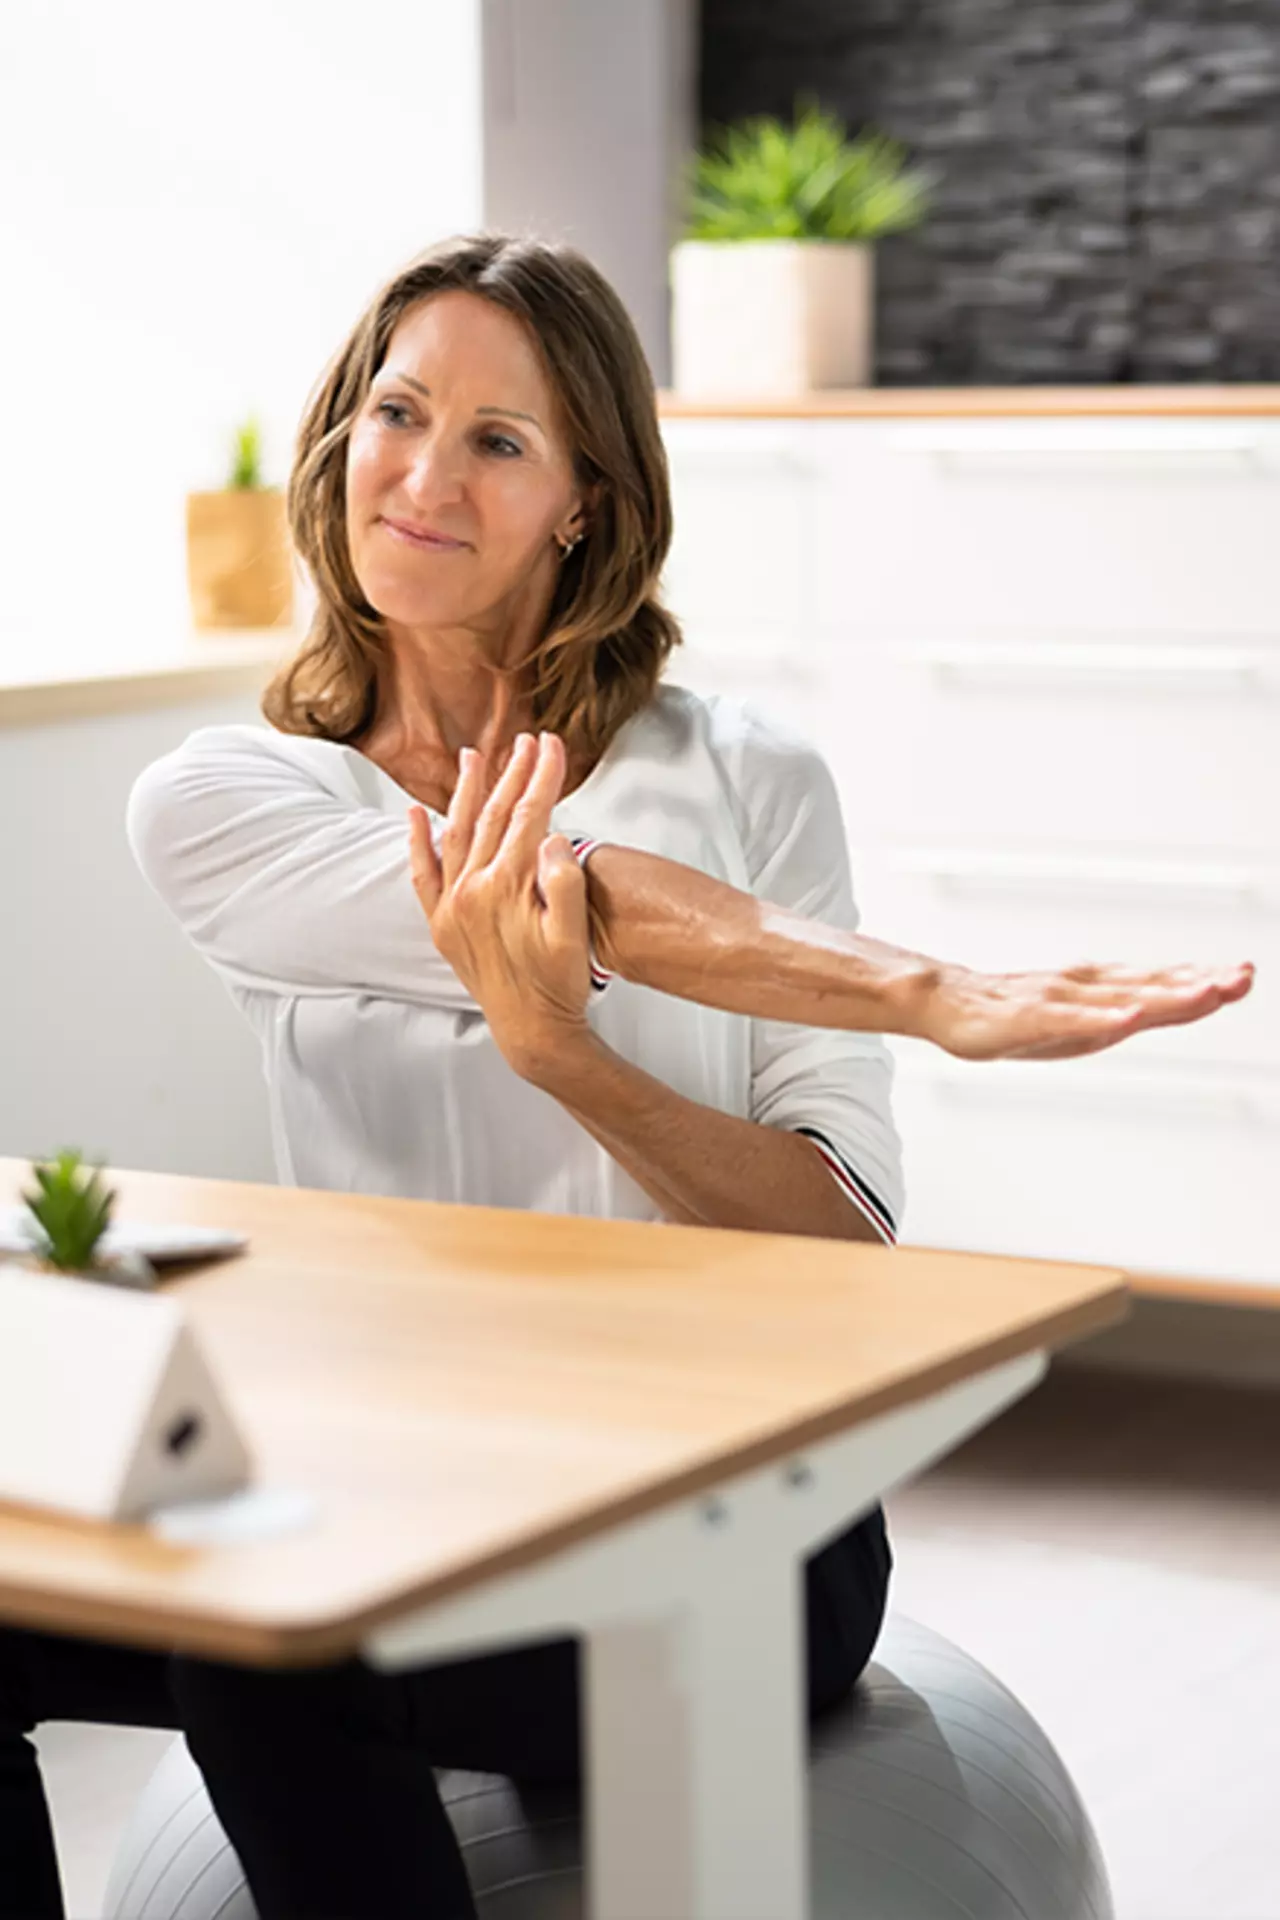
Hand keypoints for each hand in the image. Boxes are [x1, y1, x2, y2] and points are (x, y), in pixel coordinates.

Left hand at [407, 731, 595, 1080]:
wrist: (531, 1030)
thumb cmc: (558, 983)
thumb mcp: (573, 933)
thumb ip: (564, 881)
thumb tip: (553, 836)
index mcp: (505, 887)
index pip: (528, 817)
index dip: (542, 778)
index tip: (553, 745)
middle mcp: (471, 890)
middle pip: (494, 817)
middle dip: (512, 774)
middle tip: (527, 741)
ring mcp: (451, 906)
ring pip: (457, 834)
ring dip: (467, 793)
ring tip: (473, 755)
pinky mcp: (442, 923)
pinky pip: (423, 874)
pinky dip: (418, 842)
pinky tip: (418, 813)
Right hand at [914, 958, 1255, 1060]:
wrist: (942, 1002)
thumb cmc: (1005, 1014)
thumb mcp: (1070, 1018)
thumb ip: (1112, 1014)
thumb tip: (1154, 1009)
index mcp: (1097, 991)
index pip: (1158, 985)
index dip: (1201, 980)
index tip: (1242, 975)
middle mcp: (1084, 988)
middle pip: (1150, 987)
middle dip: (1199, 984)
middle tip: (1242, 977)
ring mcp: (1058, 1001)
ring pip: (1120, 999)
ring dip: (1166, 996)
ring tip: (1206, 992)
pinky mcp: (1029, 1018)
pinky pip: (1071, 1019)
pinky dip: (1103, 1017)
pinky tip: (1129, 1018)